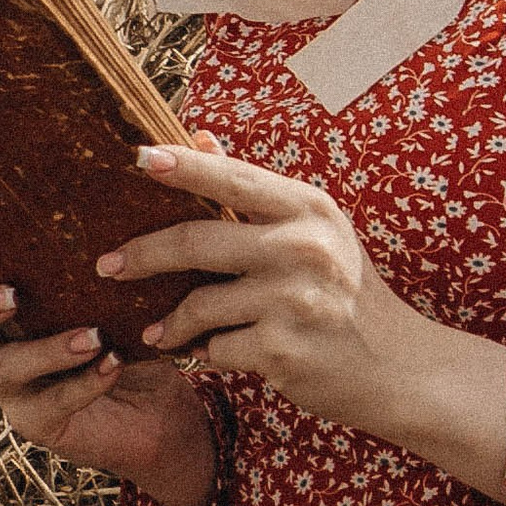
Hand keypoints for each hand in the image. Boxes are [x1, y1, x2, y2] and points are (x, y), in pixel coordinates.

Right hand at [0, 283, 221, 505]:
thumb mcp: (119, 302)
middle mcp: (2, 346)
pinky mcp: (38, 424)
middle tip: (11, 297)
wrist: (160, 410)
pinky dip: (86, 382)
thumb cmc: (133, 341)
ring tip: (94, 337)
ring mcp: (15, 389)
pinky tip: (114, 362)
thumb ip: (102, 276)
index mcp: (11, 309)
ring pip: (8, 367)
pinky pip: (53, 402)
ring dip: (49, 349)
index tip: (7, 276)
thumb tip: (113, 240)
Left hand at [98, 134, 505, 502]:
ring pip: (200, 303)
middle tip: (107, 264)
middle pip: (197, 240)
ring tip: (156, 332)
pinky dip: (205, 353)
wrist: (399, 368)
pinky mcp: (282, 350)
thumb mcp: (316, 231)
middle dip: (143, 254)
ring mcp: (293, 299)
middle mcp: (303, 247)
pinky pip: (216, 348)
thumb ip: (255, 191)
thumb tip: (200, 137)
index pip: (232, 179)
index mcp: (310, 208)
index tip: (136, 158)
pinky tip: (205, 356)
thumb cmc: (348, 294)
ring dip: (170, 322)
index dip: (181, 166)